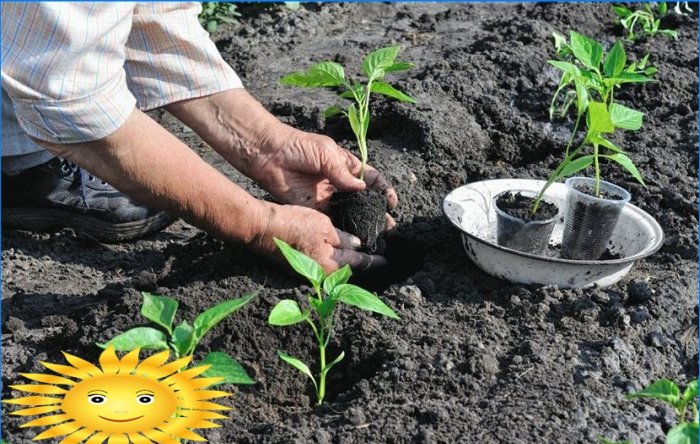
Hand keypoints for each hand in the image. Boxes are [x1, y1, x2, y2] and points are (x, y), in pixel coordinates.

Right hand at [252, 202, 387, 272]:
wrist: (260, 229)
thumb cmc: (291, 225)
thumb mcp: (322, 225)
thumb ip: (342, 237)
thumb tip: (356, 244)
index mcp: (329, 264)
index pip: (358, 263)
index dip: (373, 261)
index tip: (386, 261)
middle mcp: (320, 273)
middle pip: (347, 270)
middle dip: (361, 264)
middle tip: (375, 257)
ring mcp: (307, 272)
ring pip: (334, 268)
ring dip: (346, 262)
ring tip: (359, 254)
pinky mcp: (297, 266)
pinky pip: (322, 265)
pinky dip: (332, 259)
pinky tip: (335, 251)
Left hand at [253, 123, 397, 227]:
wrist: (269, 155)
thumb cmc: (298, 147)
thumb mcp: (326, 154)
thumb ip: (343, 173)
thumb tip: (362, 188)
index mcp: (346, 165)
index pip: (371, 179)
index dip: (384, 189)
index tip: (392, 202)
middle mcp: (340, 183)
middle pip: (364, 199)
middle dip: (377, 211)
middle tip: (390, 226)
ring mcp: (328, 197)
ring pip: (351, 212)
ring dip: (364, 222)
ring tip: (378, 234)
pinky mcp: (315, 208)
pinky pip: (332, 220)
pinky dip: (344, 228)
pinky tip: (355, 236)